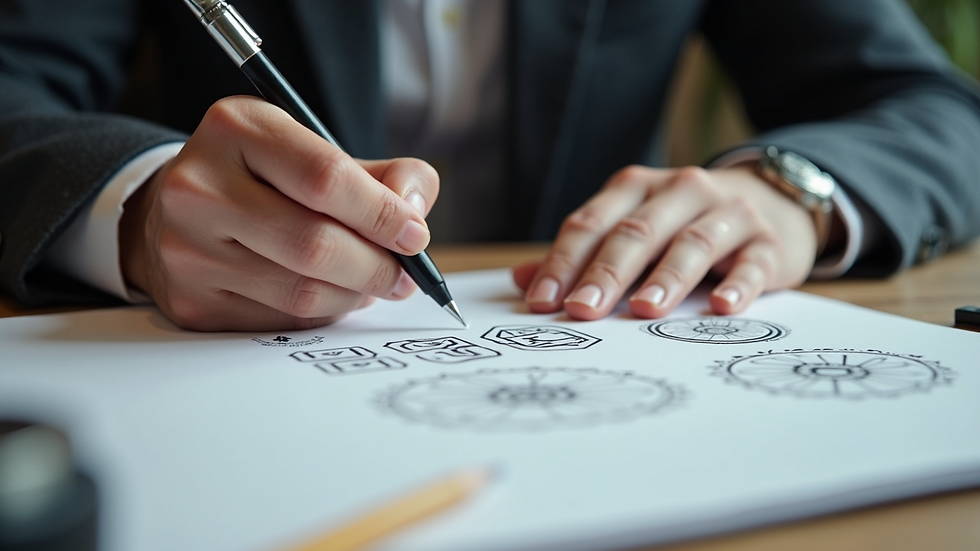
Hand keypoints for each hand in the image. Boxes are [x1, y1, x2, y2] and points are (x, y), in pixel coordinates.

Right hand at [119, 96, 438, 330]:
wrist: (183, 211)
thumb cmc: (268, 180)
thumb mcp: (322, 152)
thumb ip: (386, 175)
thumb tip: (412, 213)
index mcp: (237, 128)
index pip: (325, 177)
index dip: (382, 213)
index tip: (414, 235)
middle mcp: (200, 185)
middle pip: (314, 244)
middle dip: (375, 267)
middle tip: (403, 277)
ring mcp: (188, 247)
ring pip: (302, 292)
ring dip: (353, 295)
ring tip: (370, 283)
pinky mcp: (191, 299)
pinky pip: (281, 321)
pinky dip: (322, 314)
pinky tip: (330, 295)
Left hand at [513, 164, 817, 319]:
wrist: (768, 201)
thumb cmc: (681, 225)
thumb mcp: (630, 231)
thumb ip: (580, 256)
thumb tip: (521, 281)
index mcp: (635, 189)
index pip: (591, 223)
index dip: (564, 262)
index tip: (542, 301)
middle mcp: (680, 192)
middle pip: (636, 231)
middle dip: (607, 272)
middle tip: (584, 310)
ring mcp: (727, 213)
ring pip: (692, 242)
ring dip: (667, 277)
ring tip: (646, 309)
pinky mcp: (768, 241)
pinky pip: (752, 262)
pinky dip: (738, 284)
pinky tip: (721, 307)